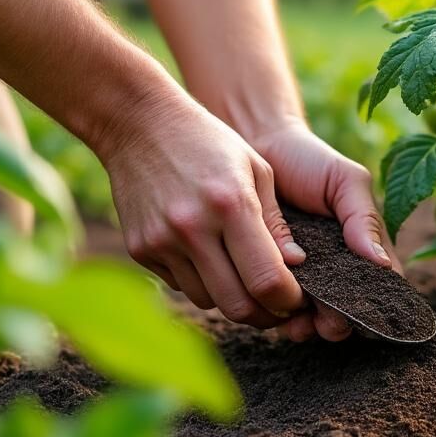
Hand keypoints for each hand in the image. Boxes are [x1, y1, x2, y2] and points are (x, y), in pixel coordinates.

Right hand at [96, 94, 307, 330]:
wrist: (139, 123)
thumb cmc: (209, 142)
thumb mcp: (256, 169)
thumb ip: (276, 223)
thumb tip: (296, 268)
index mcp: (231, 205)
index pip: (267, 281)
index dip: (288, 300)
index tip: (296, 297)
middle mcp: (193, 228)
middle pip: (238, 306)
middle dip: (264, 313)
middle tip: (276, 303)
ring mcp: (161, 242)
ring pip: (208, 301)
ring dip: (231, 297)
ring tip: (242, 273)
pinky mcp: (139, 249)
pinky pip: (180, 285)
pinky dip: (200, 281)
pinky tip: (207, 255)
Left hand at [248, 124, 401, 342]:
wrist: (257, 145)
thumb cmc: (309, 160)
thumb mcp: (346, 182)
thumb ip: (364, 219)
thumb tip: (381, 264)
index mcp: (363, 247)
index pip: (380, 288)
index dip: (376, 308)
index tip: (364, 317)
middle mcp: (337, 266)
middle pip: (347, 311)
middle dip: (338, 324)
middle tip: (327, 325)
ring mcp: (304, 274)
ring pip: (313, 316)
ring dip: (308, 327)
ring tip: (298, 326)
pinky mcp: (271, 275)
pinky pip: (278, 305)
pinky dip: (280, 317)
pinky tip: (275, 319)